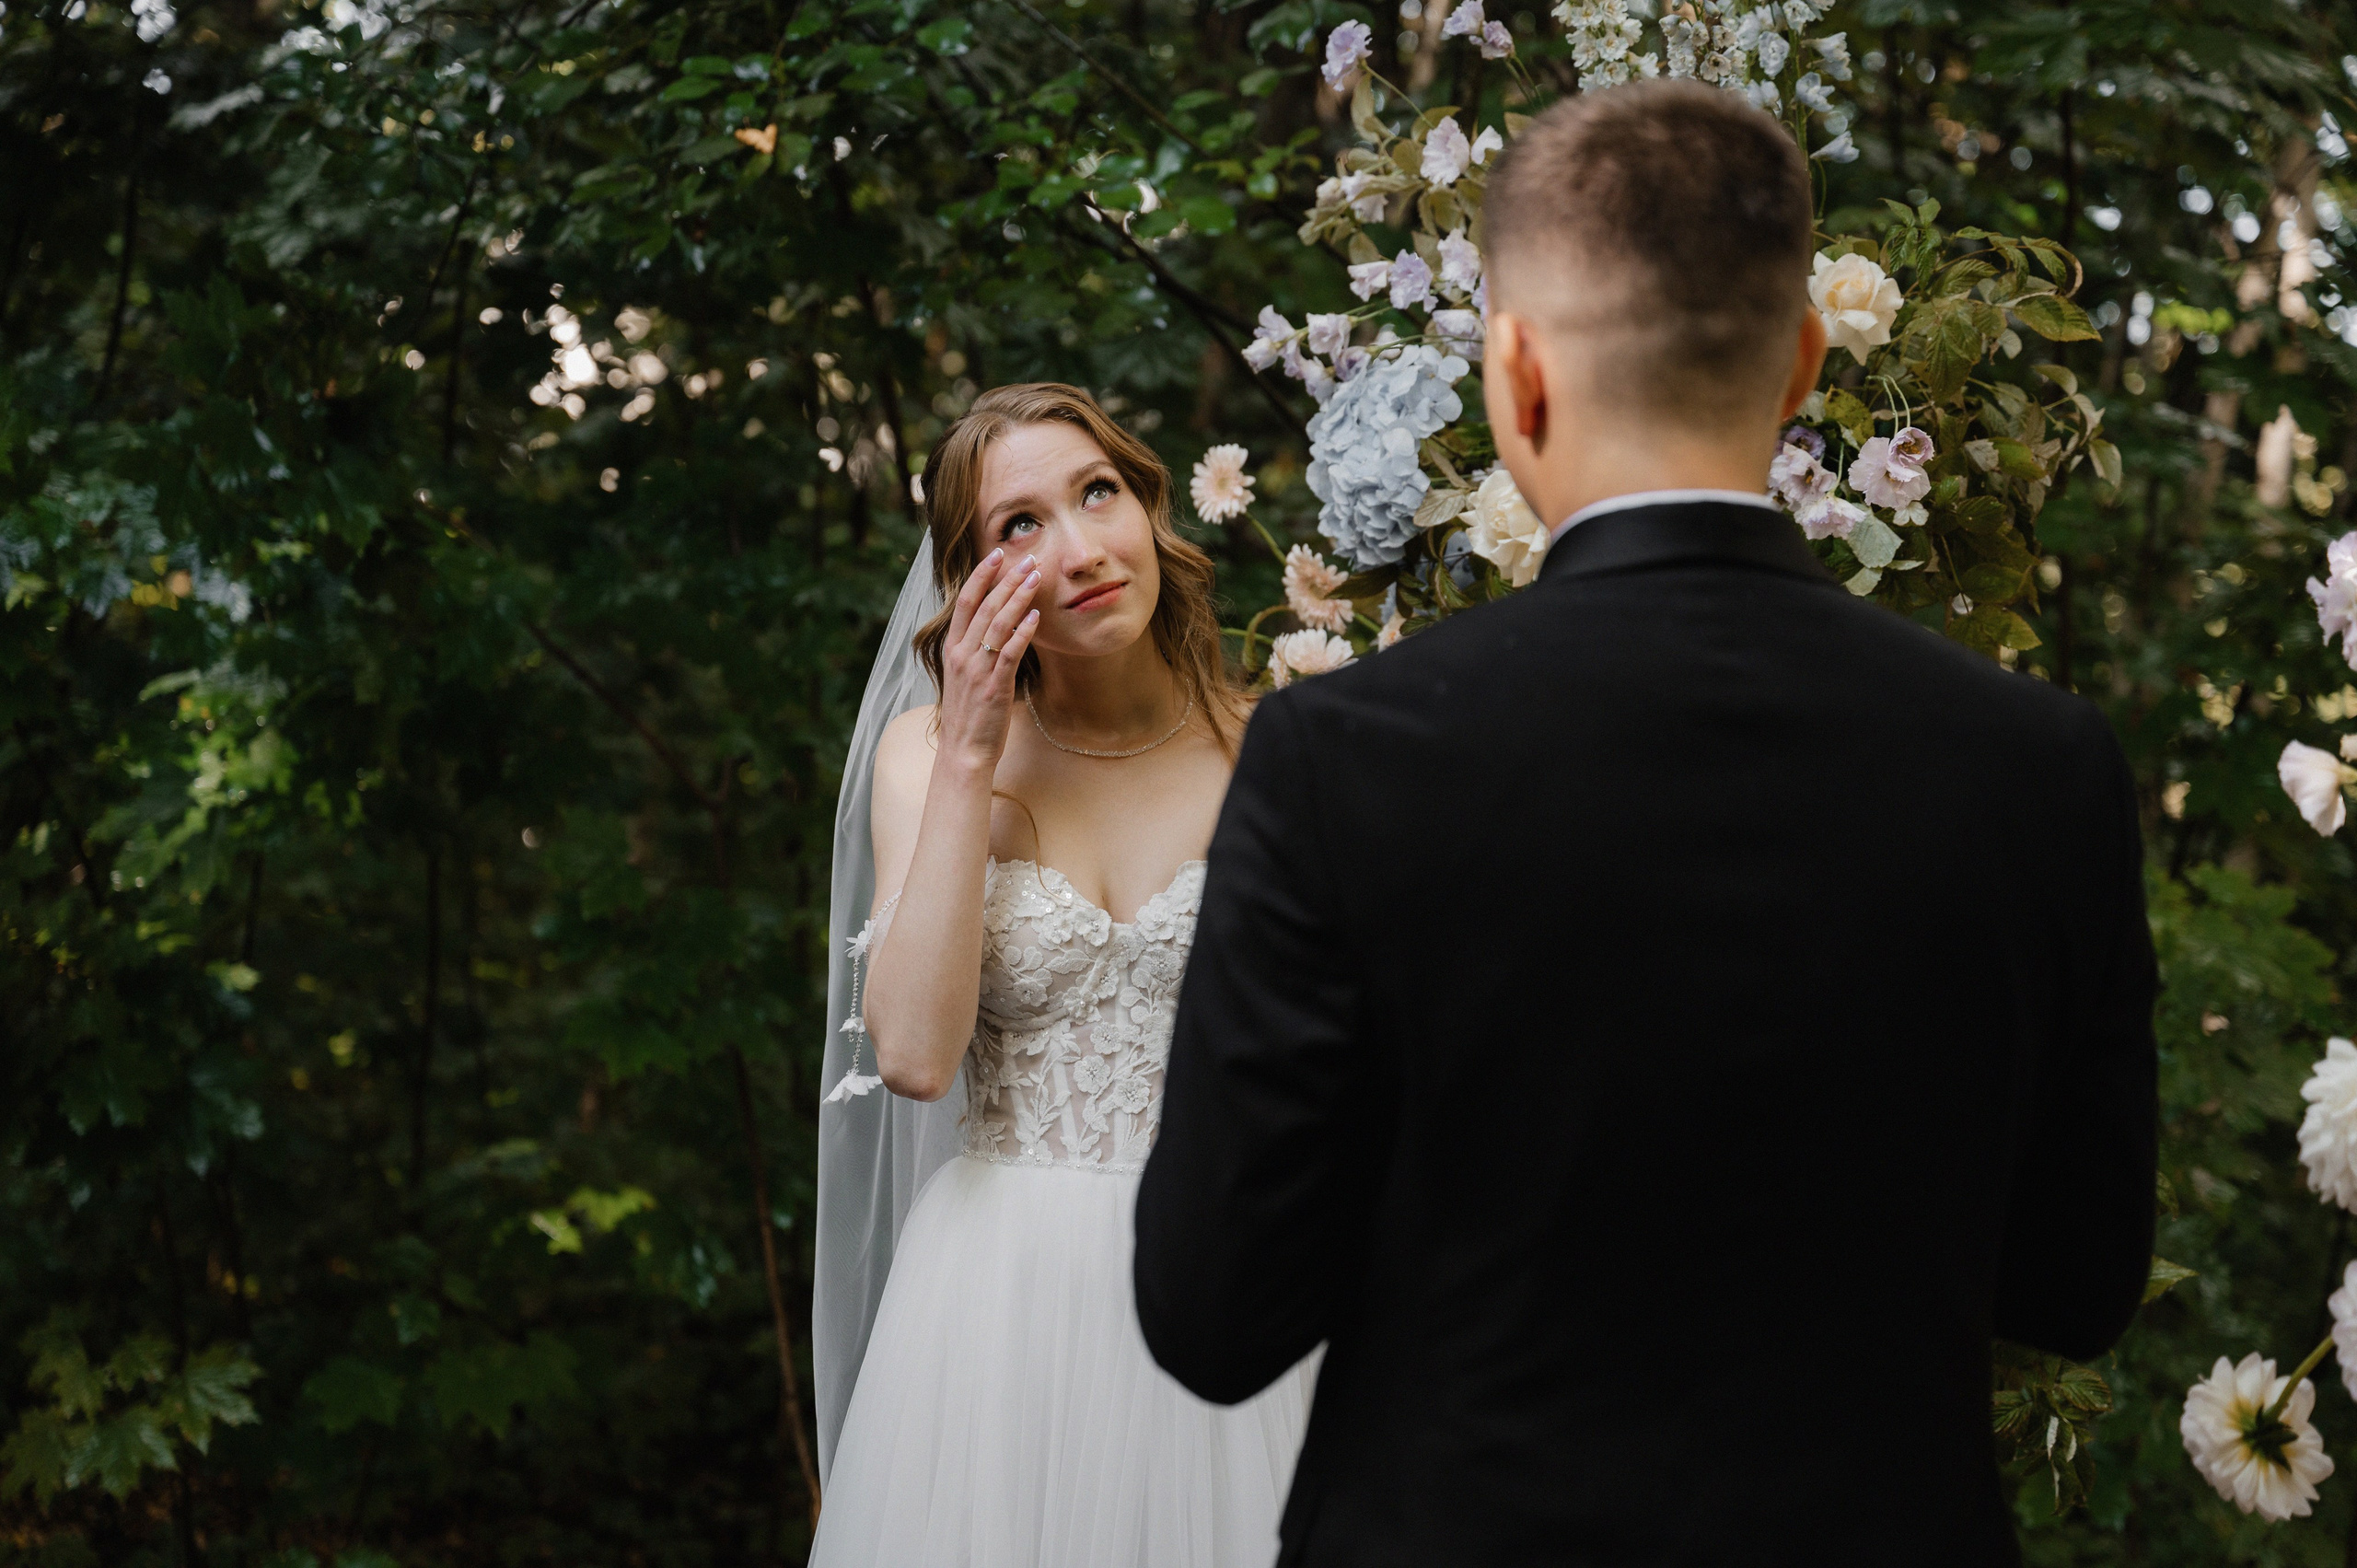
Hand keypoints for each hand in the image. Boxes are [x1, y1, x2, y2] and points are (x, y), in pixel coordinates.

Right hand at [935, 547, 1041, 775]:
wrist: (964, 752)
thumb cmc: (969, 714)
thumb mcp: (964, 675)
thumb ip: (976, 649)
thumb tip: (997, 624)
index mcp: (952, 648)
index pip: (965, 602)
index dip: (981, 575)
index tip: (997, 554)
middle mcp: (962, 655)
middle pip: (984, 606)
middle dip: (1006, 579)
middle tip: (1027, 559)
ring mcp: (977, 670)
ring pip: (997, 624)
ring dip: (1018, 597)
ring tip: (1035, 577)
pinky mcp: (994, 687)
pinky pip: (1009, 653)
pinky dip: (1022, 632)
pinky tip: (1036, 616)